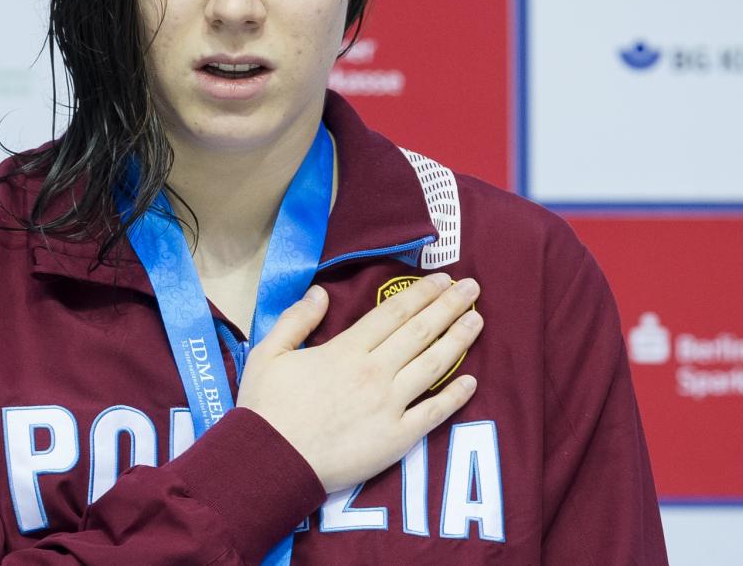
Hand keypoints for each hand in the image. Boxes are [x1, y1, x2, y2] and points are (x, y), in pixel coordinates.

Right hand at [236, 272, 481, 493]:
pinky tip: (471, 381)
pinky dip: (455, 396)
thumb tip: (321, 292)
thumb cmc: (266, 408)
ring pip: (433, 365)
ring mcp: (389, 406)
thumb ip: (297, 319)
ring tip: (477, 320)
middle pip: (420, 332)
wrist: (270, 464)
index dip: (421, 293)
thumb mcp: (269, 353)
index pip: (393, 313)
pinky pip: (433, 413)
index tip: (442, 279)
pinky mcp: (396, 439)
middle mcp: (374, 372)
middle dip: (449, 306)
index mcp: (346, 350)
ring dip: (458, 340)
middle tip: (472, 288)